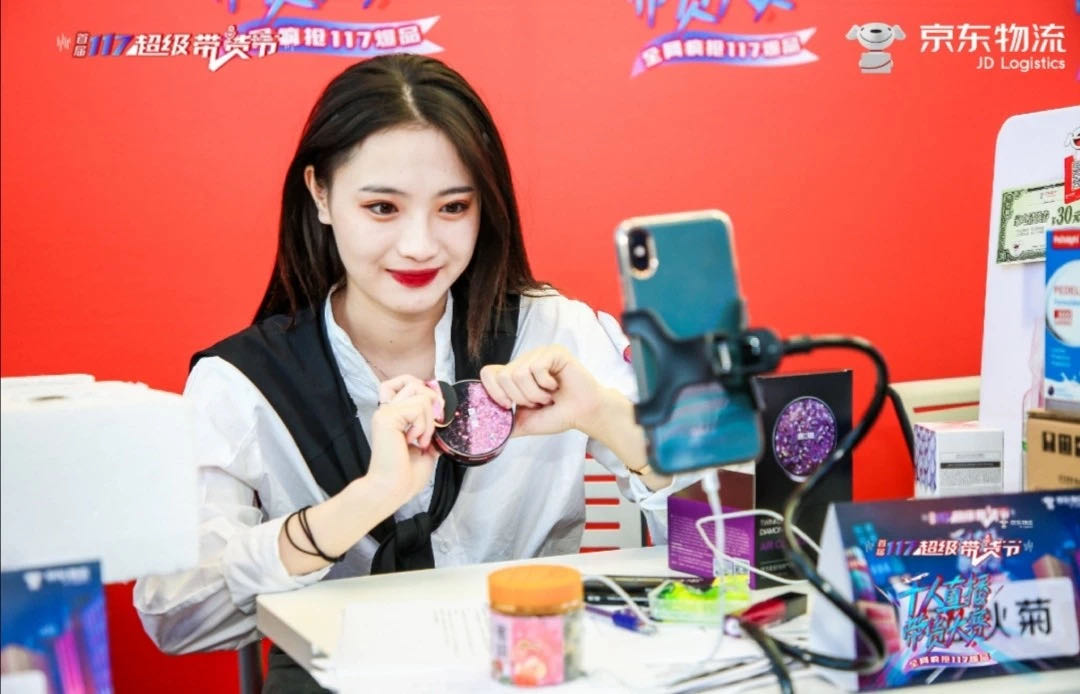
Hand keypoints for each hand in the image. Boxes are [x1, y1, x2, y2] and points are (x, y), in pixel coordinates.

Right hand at [367, 375, 443, 505]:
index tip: (434, 415)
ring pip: (420, 395)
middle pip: (413, 381)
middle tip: (434, 425)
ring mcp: (385, 412)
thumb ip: (432, 430)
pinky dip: (423, 425)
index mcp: (394, 416)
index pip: (405, 383)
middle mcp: (387, 410)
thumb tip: (443, 418)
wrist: (393, 489)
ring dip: (429, 419)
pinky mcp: (386, 417)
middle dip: (432, 401)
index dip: (424, 391)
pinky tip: (415, 441)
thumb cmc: (406, 475)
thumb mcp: (427, 449)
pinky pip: (417, 408)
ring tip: (422, 440)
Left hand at [479, 345, 603, 437]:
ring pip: (519, 373)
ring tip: (548, 396)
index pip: (488, 373)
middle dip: (521, 398)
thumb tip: (487, 430)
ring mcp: (538, 354)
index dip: (493, 392)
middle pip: (503, 376)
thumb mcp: (525, 422)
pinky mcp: (553, 352)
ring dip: (535, 393)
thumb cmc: (558, 415)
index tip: (509, 406)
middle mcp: (524, 361)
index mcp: (514, 374)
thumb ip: (505, 424)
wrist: (584, 413)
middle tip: (538, 402)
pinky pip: (536, 367)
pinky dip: (546, 384)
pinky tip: (556, 386)